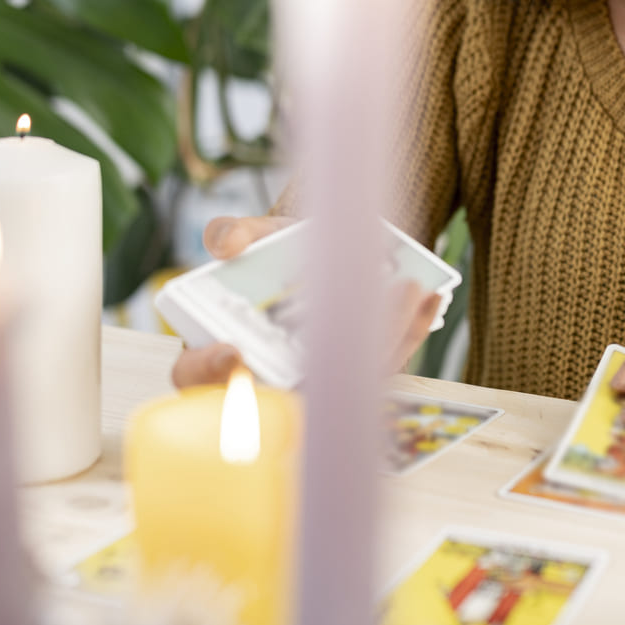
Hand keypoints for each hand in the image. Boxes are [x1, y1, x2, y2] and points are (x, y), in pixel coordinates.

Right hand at [171, 216, 442, 387]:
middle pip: (288, 392)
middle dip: (327, 362)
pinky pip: (388, 366)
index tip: (232, 355)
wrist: (314, 261)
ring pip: (350, 383)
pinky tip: (429, 297)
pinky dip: (410, 332)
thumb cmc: (271, 256)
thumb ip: (232, 233)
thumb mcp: (251, 238)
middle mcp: (267, 382)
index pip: (195, 378)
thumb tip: (225, 244)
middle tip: (355, 325)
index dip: (207, 374)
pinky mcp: (361, 380)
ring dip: (386, 338)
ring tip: (409, 288)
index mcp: (219, 352)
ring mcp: (317, 388)